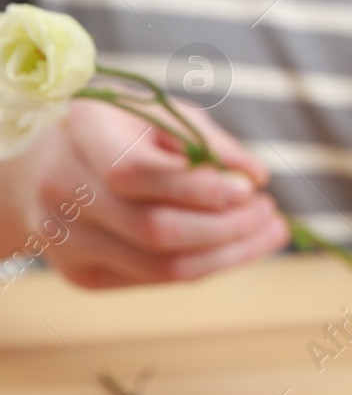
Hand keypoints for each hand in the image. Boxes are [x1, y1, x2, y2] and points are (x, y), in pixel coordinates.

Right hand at [25, 102, 290, 287]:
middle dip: (228, 227)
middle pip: (156, 230)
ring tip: (269, 231)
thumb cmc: (115, 134)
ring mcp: (67, 240)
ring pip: (163, 267)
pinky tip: (239, 247)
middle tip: (270, 213)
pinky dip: (208, 265)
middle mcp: (62, 190)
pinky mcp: (81, 274)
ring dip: (229, 254)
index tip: (251, 188)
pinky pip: (156, 280)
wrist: (39, 168)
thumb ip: (205, 139)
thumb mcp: (154, 114)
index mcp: (81, 135)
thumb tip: (255, 176)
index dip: (200, 188)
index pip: (137, 173)